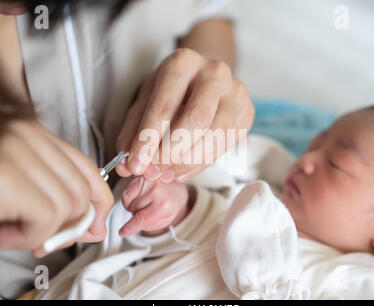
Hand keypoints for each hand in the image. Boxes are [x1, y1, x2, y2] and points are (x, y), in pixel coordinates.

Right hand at [0, 119, 113, 256]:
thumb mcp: (26, 200)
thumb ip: (64, 207)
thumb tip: (98, 227)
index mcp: (33, 133)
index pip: (87, 167)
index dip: (98, 201)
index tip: (94, 225)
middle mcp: (25, 132)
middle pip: (81, 190)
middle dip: (66, 225)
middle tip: (34, 236)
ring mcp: (12, 149)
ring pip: (67, 206)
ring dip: (38, 232)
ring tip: (6, 228)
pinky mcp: (1, 175)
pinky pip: (46, 217)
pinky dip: (25, 237)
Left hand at [115, 48, 253, 183]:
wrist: (205, 80)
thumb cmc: (172, 91)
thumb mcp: (147, 101)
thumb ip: (134, 131)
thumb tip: (127, 166)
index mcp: (183, 62)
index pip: (164, 104)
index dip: (148, 138)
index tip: (135, 164)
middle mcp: (214, 72)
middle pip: (195, 119)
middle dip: (170, 153)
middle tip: (152, 173)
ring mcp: (236, 91)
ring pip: (215, 134)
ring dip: (187, 162)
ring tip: (165, 175)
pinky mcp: (247, 111)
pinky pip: (225, 144)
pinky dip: (201, 164)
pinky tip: (182, 172)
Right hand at [119, 176, 190, 236]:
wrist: (175, 188)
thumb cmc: (169, 205)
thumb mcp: (164, 220)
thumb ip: (148, 225)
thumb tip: (131, 226)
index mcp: (165, 204)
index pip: (142, 219)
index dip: (130, 227)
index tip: (122, 232)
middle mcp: (157, 190)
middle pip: (133, 210)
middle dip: (136, 214)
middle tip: (147, 209)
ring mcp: (147, 180)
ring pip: (127, 202)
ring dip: (132, 205)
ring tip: (145, 201)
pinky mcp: (140, 176)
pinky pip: (126, 193)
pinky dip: (129, 198)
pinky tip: (139, 196)